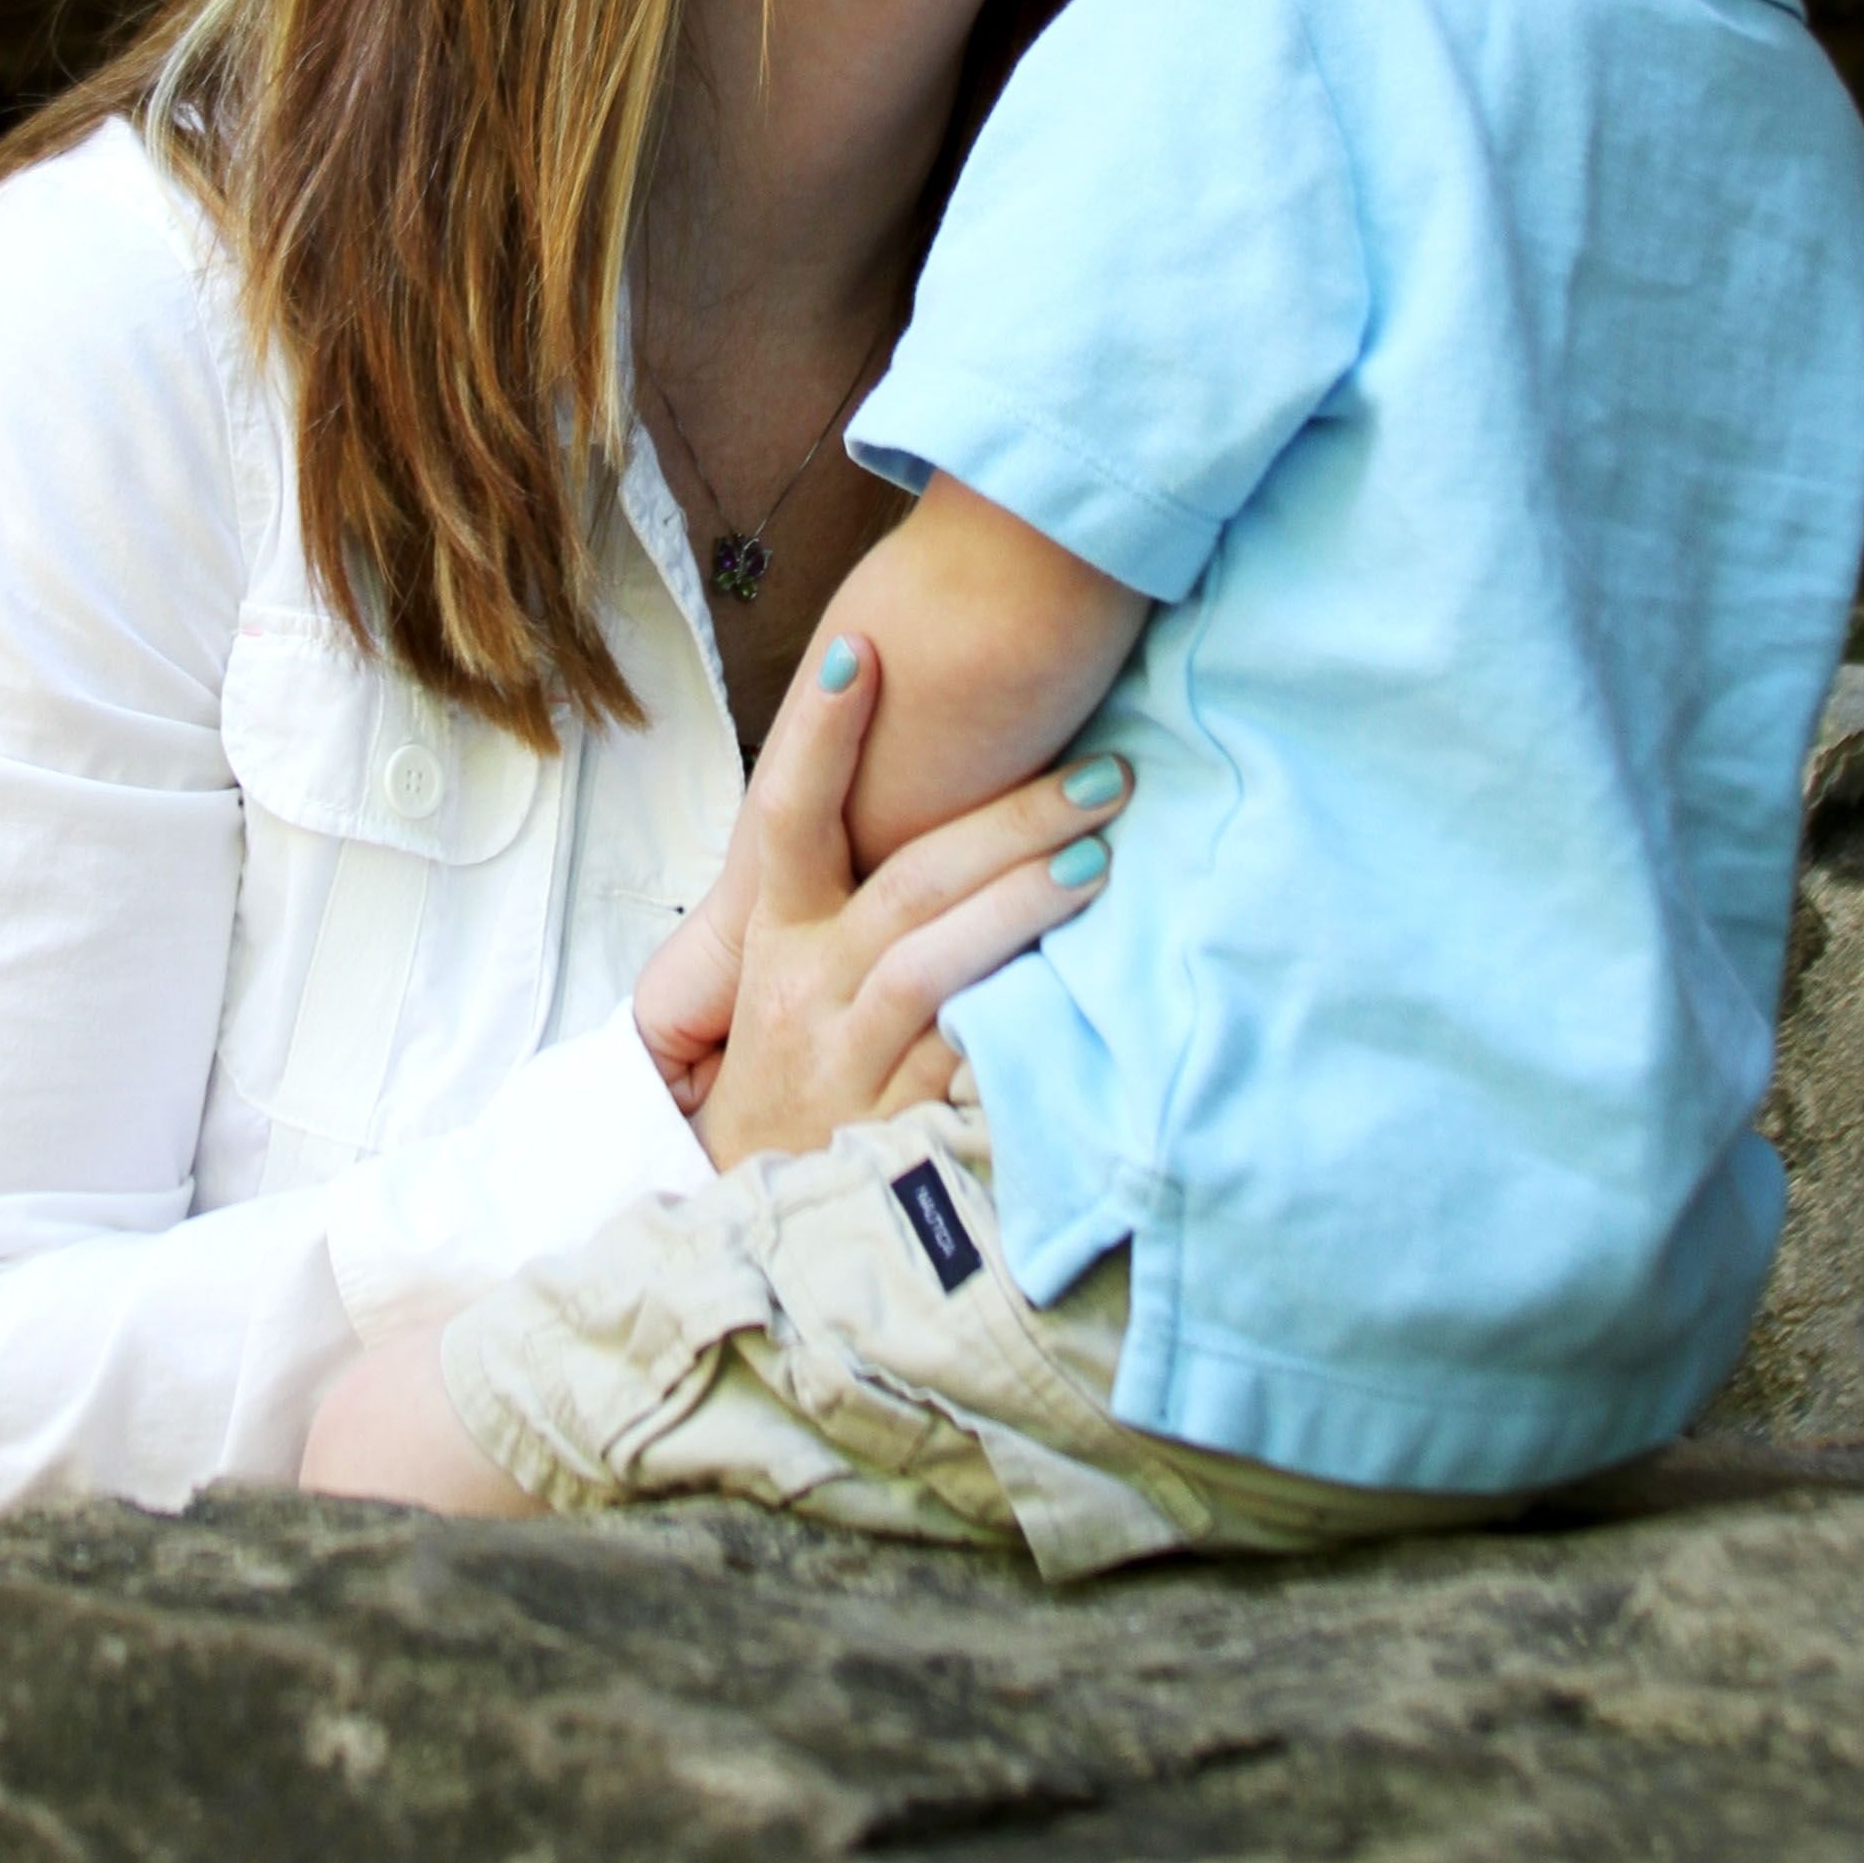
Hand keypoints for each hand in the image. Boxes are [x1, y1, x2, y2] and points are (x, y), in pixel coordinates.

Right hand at [634, 633, 1124, 1168]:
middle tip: (1102, 772)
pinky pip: (961, 1054)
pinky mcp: (894, 1118)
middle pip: (907, 879)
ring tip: (1104, 856)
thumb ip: (855, 900)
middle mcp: (806, 982)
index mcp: (779, 933)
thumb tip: (955, 806)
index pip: (787, 815)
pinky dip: (1014, 1016)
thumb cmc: (797, 1069)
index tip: (860, 650)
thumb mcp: (797, 976)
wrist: (759, 1212)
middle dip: (1005, 818)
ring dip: (1022, 899)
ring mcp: (849, 1050)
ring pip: (935, 957)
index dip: (818, 734)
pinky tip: (1081, 990)